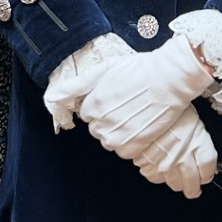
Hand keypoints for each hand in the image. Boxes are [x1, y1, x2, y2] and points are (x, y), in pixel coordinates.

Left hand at [79, 35, 214, 159]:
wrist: (170, 78)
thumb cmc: (139, 69)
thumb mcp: (104, 69)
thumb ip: (75, 85)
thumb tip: (50, 97)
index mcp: (92, 104)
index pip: (87, 113)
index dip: (101, 103)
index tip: (116, 96)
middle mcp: (101, 123)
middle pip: (97, 128)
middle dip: (108, 118)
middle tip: (127, 104)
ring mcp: (117, 136)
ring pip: (109, 140)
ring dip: (118, 131)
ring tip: (135, 114)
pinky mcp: (133, 146)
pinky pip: (123, 151)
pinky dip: (131, 142)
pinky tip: (140, 126)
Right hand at [135, 104, 217, 198]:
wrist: (145, 103)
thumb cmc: (169, 104)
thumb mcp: (192, 116)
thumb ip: (198, 135)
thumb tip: (201, 146)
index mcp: (199, 143)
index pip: (208, 169)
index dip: (208, 174)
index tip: (206, 175)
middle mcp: (184, 156)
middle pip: (192, 183)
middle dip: (194, 187)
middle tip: (193, 189)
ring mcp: (165, 162)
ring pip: (175, 183)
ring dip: (178, 184)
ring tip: (178, 182)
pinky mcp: (147, 163)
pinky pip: (155, 178)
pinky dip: (158, 176)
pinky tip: (160, 170)